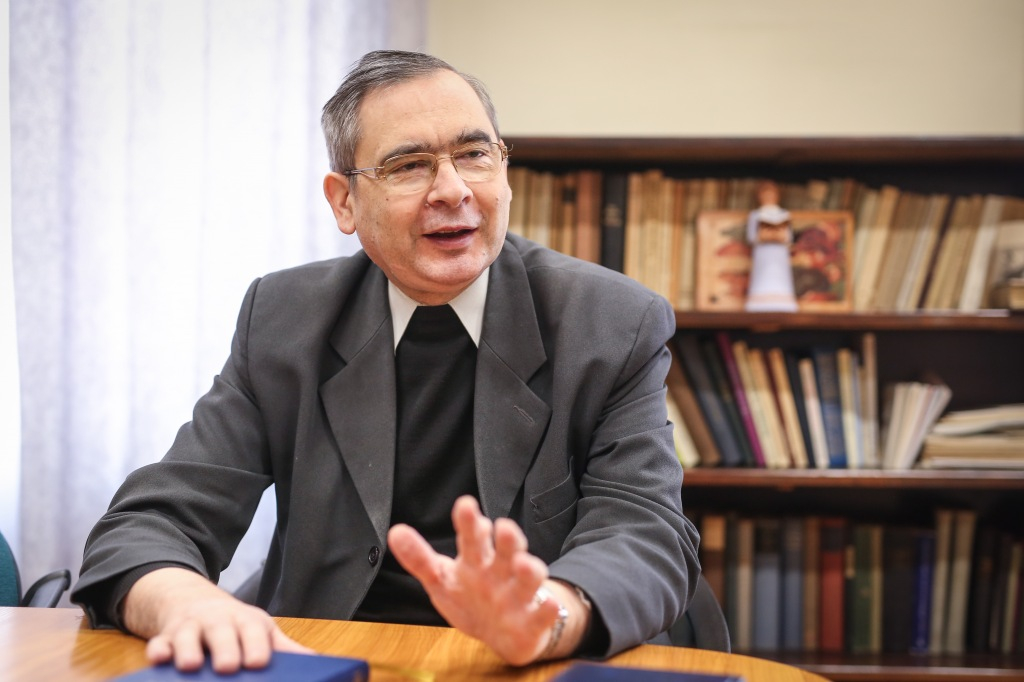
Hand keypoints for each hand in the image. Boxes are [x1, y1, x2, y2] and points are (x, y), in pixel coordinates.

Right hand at [122, 567, 311, 672]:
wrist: (197, 601)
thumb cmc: (236, 625)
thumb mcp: (262, 631)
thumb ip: (286, 649)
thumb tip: (319, 663)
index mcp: (246, 622)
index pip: (254, 632)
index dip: (257, 646)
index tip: (259, 662)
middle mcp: (218, 622)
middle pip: (221, 633)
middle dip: (224, 649)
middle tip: (228, 667)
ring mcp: (191, 628)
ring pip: (187, 636)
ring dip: (187, 650)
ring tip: (189, 666)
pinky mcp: (166, 638)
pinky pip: (159, 643)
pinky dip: (158, 649)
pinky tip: (159, 657)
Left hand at [388, 495, 589, 664]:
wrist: (503, 633)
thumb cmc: (470, 598)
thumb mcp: (441, 579)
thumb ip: (419, 558)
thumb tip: (395, 532)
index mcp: (476, 560)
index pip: (473, 536)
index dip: (469, 522)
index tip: (465, 506)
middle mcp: (501, 571)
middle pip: (506, 550)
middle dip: (507, 538)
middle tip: (503, 527)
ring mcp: (520, 593)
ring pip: (529, 576)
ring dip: (529, 568)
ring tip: (524, 563)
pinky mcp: (535, 618)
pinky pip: (544, 612)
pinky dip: (548, 608)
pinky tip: (548, 602)